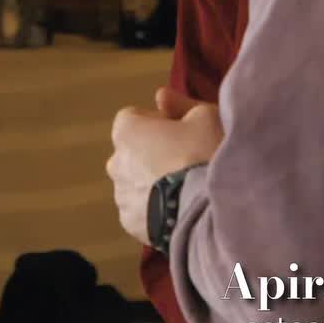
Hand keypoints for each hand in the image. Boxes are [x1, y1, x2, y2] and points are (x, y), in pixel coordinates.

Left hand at [107, 90, 223, 245]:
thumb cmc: (205, 154)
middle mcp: (115, 163)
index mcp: (126, 131)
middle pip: (133, 152)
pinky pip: (142, 210)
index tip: (183, 132)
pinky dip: (156, 208)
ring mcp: (121, 197)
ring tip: (186, 189)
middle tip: (187, 160)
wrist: (208, 212)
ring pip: (136, 183)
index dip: (159, 122)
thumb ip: (179, 104)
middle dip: (153, 153)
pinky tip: (180, 209)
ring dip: (154, 182)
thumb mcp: (205, 116)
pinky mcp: (131, 225)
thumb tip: (160, 96)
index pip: (134, 118)